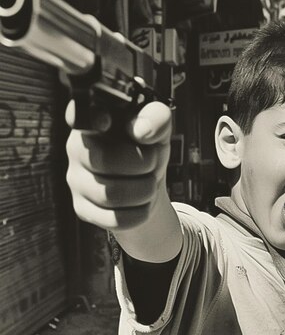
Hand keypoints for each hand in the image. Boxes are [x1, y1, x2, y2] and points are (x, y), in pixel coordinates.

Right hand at [65, 101, 171, 231]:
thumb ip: (156, 118)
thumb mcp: (159, 130)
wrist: (148, 184)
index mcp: (93, 120)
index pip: (78, 115)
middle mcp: (76, 148)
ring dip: (145, 190)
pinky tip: (141, 202)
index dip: (91, 118)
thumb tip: (142, 130)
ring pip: (111, 194)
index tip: (107, 121)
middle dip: (143, 164)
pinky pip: (114, 219)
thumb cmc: (147, 149)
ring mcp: (76, 180)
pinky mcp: (82, 209)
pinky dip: (140, 212)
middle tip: (152, 162)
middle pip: (105, 161)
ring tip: (149, 182)